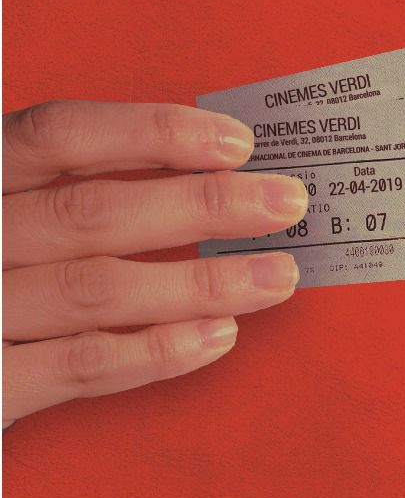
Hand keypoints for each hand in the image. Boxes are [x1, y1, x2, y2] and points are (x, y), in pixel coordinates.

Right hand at [2, 101, 308, 428]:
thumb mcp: (7, 206)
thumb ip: (67, 187)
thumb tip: (206, 171)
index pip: (61, 135)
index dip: (153, 133)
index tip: (236, 142)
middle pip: (91, 211)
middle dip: (202, 206)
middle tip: (284, 204)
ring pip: (96, 288)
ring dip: (200, 282)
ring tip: (275, 277)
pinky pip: (81, 364)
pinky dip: (158, 350)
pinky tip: (218, 334)